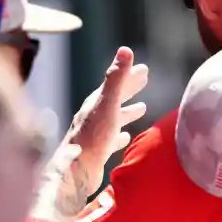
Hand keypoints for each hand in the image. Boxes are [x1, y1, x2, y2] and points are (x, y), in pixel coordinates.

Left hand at [42, 47, 147, 220]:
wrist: (75, 171)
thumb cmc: (92, 137)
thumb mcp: (107, 104)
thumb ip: (116, 78)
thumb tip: (125, 50)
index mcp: (96, 103)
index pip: (116, 83)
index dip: (130, 75)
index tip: (145, 69)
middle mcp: (94, 116)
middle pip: (115, 98)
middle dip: (130, 89)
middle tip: (145, 80)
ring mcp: (95, 134)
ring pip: (114, 118)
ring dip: (127, 112)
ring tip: (142, 109)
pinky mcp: (96, 151)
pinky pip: (112, 139)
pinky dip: (121, 134)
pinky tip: (126, 137)